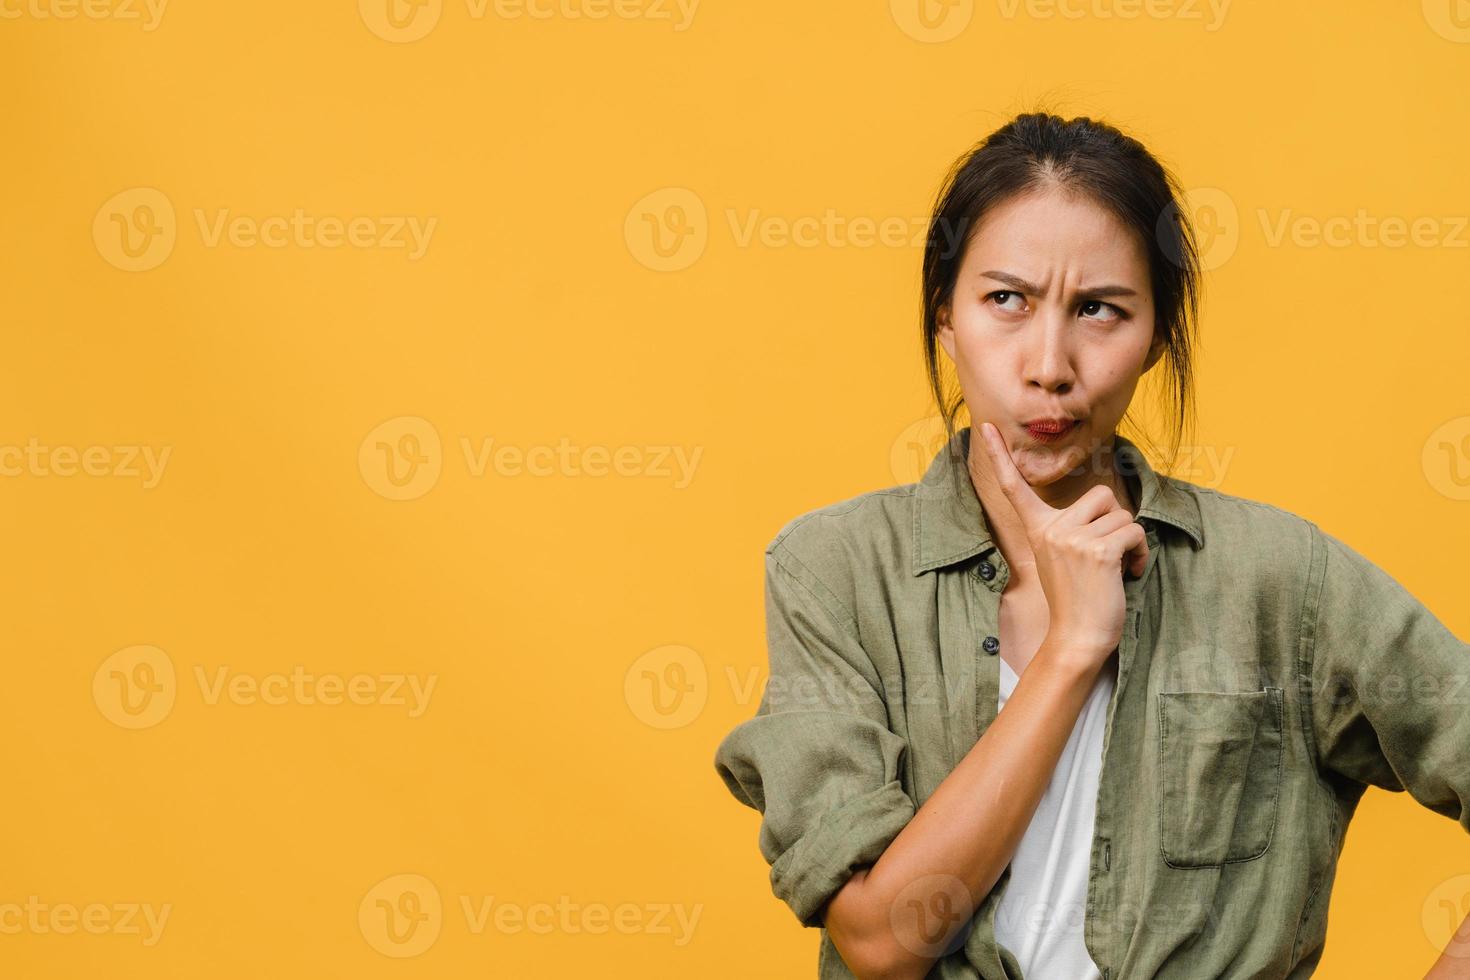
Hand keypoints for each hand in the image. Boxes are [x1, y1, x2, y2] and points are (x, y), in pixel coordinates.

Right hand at [978, 421, 1148, 667]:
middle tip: (1107, 552)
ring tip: (1116, 569)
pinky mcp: (1098, 550)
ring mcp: (1072, 538)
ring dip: (1130, 541)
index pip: (1015, 487)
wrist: (1078, 638)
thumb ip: (1072, 530)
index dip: (999, 455)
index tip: (984, 427)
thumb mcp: (1061, 558)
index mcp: (1037, 528)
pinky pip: (1134, 532)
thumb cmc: (1076, 600)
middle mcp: (1051, 529)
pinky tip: (1128, 574)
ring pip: (1123, 515)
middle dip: (1114, 520)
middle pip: (1101, 494)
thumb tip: (1111, 512)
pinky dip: (1140, 553)